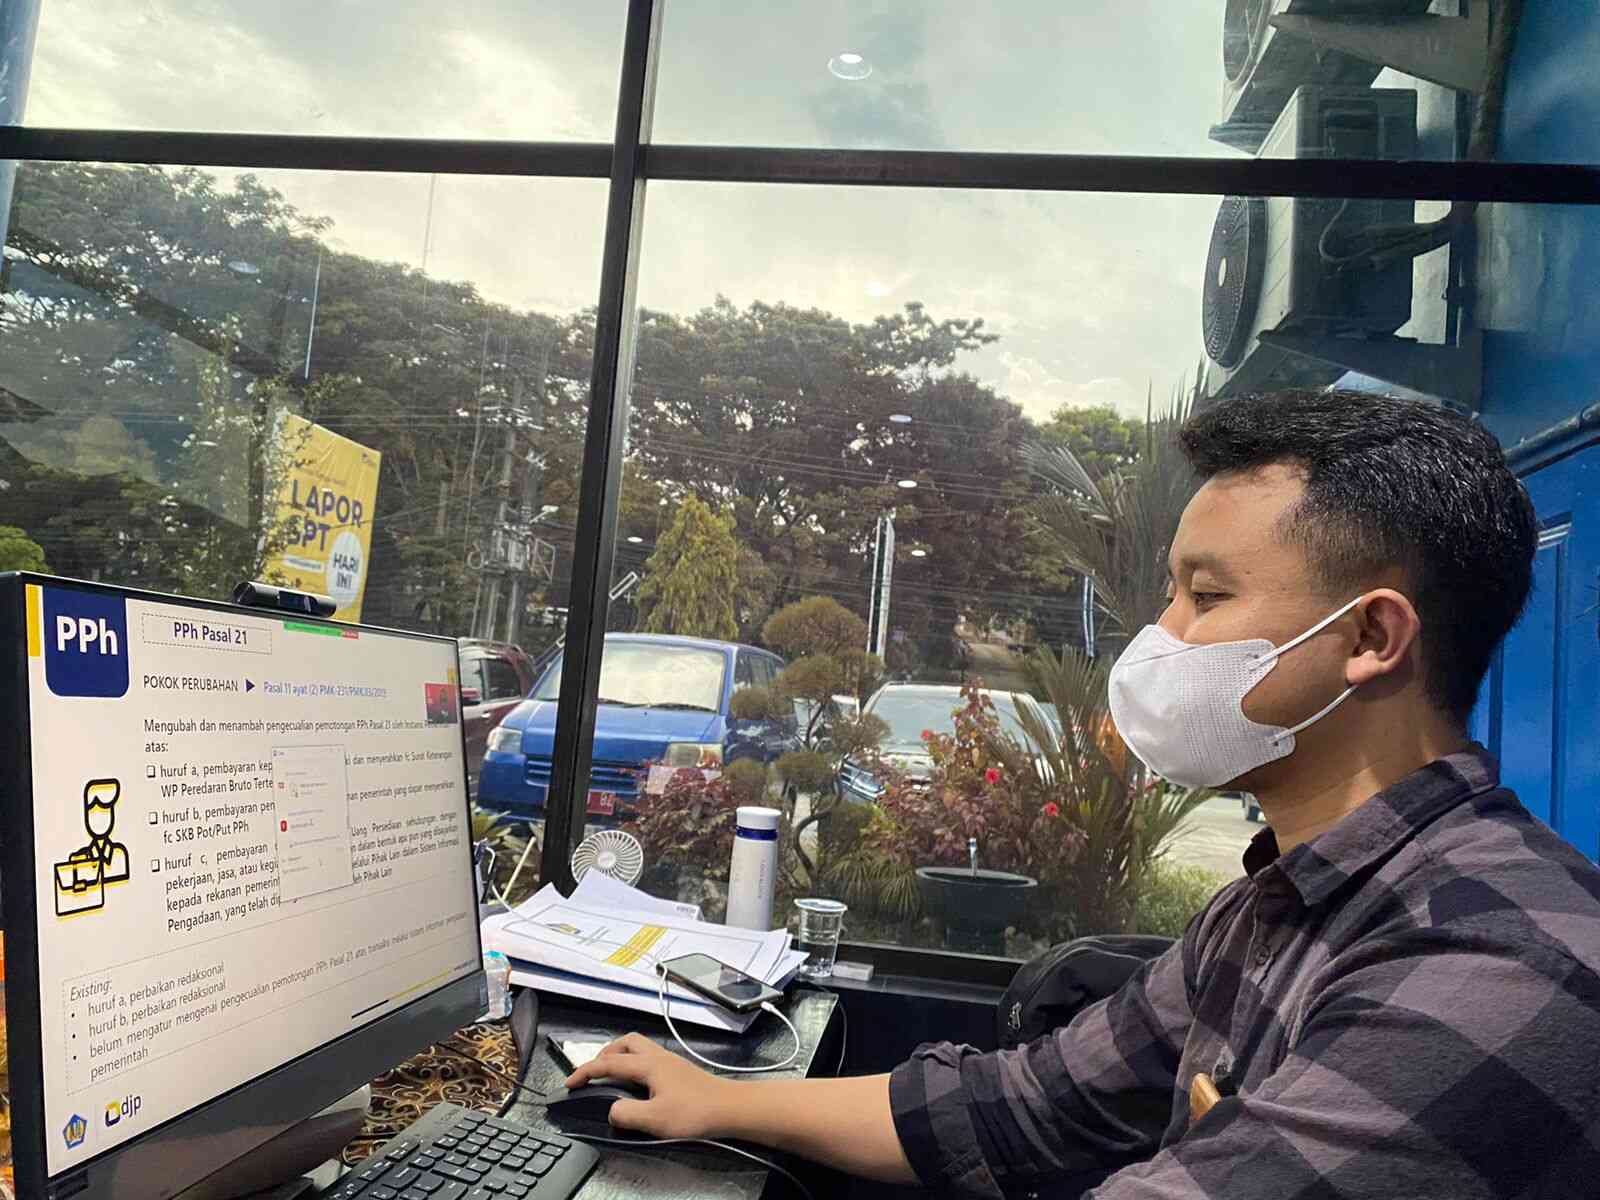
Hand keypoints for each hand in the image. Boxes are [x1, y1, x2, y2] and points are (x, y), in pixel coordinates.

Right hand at [564, 1032, 735, 1138]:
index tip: (571, 1082)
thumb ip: (626, 1114)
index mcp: (648, 1065)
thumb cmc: (696, 1111)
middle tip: (592, 1073)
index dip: (585, 1072)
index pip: (608, 1063)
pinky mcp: (678, 1070)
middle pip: (624, 1043)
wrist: (729, 1108)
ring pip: (637, 1048)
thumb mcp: (654, 1119)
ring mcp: (669, 1061)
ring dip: (619, 1057)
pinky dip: (634, 1064)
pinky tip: (636, 1084)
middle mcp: (658, 1057)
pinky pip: (648, 1058)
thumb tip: (612, 1110)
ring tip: (611, 1076)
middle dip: (603, 1055)